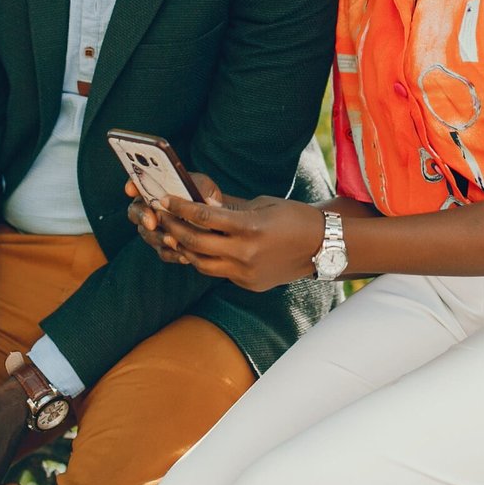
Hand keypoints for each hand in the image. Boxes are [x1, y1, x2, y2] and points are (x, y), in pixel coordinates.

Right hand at [126, 173, 220, 263]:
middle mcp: (149, 210)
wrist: (218, 218)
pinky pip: (164, 253)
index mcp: (154, 190)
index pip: (136, 185)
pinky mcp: (165, 248)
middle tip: (152, 222)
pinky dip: (173, 254)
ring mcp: (154, 230)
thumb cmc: (205, 195)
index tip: (131, 189)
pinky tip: (185, 255)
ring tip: (173, 240)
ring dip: (159, 238)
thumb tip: (186, 192)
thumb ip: (192, 185)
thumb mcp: (201, 184)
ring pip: (149, 235)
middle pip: (135, 213)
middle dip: (142, 217)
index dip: (132, 187)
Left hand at [152, 192, 323, 290]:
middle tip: (160, 217)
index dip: (179, 208)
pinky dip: (208, 260)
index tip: (163, 200)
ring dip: (185, 249)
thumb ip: (231, 209)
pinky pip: (220, 273)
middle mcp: (245, 253)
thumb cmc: (294, 217)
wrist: (323, 246)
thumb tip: (203, 207)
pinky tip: (201, 249)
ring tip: (174, 235)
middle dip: (174, 228)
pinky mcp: (249, 284)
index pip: (203, 217)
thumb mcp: (262, 204)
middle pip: (195, 243)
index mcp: (249, 227)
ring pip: (202, 264)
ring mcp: (246, 272)